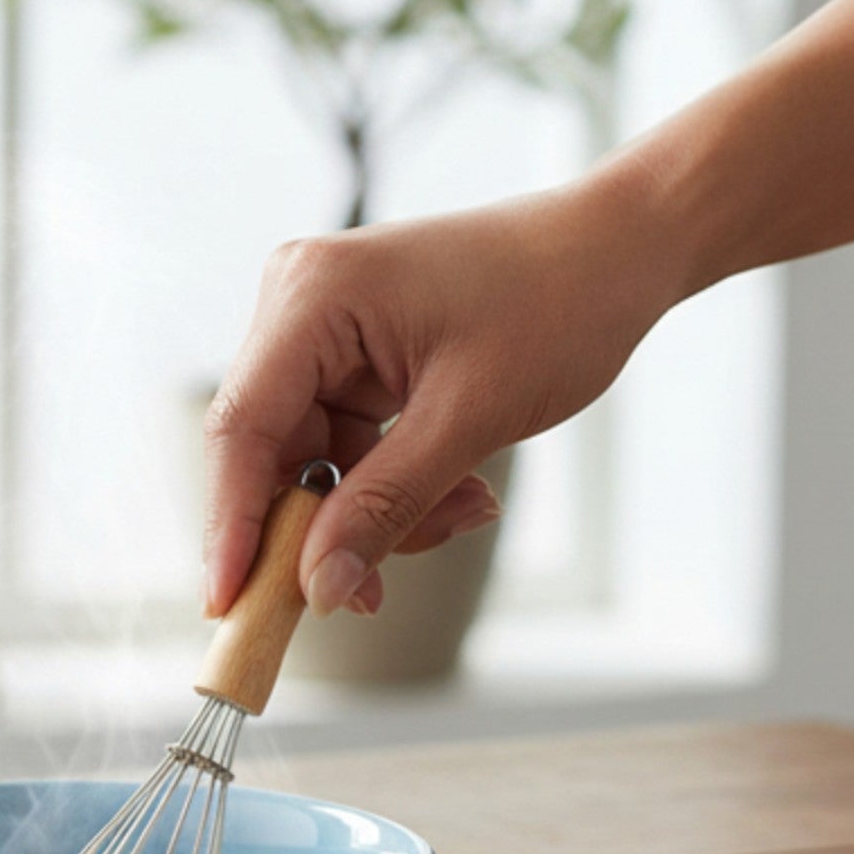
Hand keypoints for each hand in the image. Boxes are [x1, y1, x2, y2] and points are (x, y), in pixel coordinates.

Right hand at [202, 168, 679, 619]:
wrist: (624, 249)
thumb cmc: (561, 301)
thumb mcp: (469, 419)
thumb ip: (384, 508)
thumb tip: (320, 588)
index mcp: (312, 296)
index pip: (242, 428)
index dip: (231, 523)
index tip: (229, 604)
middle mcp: (300, 305)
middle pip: (272, 452)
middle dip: (324, 526)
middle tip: (369, 593)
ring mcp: (324, 330)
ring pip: (315, 462)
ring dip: (374, 509)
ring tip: (464, 511)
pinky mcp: (354, 355)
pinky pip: (347, 447)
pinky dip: (392, 484)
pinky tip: (458, 490)